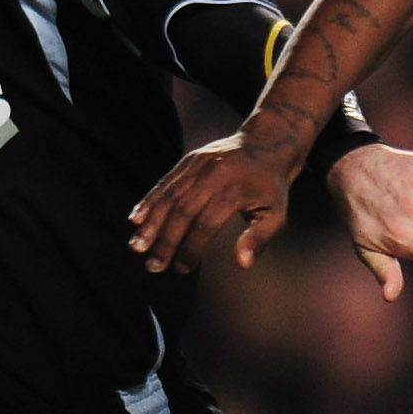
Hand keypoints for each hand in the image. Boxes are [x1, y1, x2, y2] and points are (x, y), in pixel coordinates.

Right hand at [129, 133, 292, 273]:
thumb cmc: (271, 188)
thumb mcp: (276, 214)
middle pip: (183, 211)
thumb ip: (259, 239)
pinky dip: (149, 201)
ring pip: (169, 196)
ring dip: (150, 223)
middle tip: (153, 266)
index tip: (182, 269)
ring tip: (137, 247)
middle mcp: (213, 174)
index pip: (206, 224)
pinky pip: (165, 182)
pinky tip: (136, 219)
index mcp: (235, 189)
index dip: (192, 248)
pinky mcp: (189, 160)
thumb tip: (243, 264)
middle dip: (166, 241)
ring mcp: (198, 164)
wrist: (266, 144)